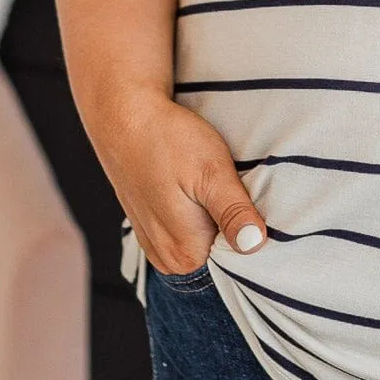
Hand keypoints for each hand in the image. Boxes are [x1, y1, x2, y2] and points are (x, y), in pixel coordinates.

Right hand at [89, 85, 268, 274]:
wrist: (125, 118)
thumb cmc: (170, 141)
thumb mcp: (214, 172)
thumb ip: (234, 214)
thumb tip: (255, 245)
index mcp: (186, 254)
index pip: (239, 258)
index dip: (251, 228)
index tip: (249, 199)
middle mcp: (168, 260)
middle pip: (220, 253)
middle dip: (233, 224)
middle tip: (229, 186)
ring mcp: (156, 246)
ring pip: (204, 241)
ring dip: (214, 218)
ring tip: (209, 184)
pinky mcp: (150, 229)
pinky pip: (186, 234)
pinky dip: (196, 214)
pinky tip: (193, 187)